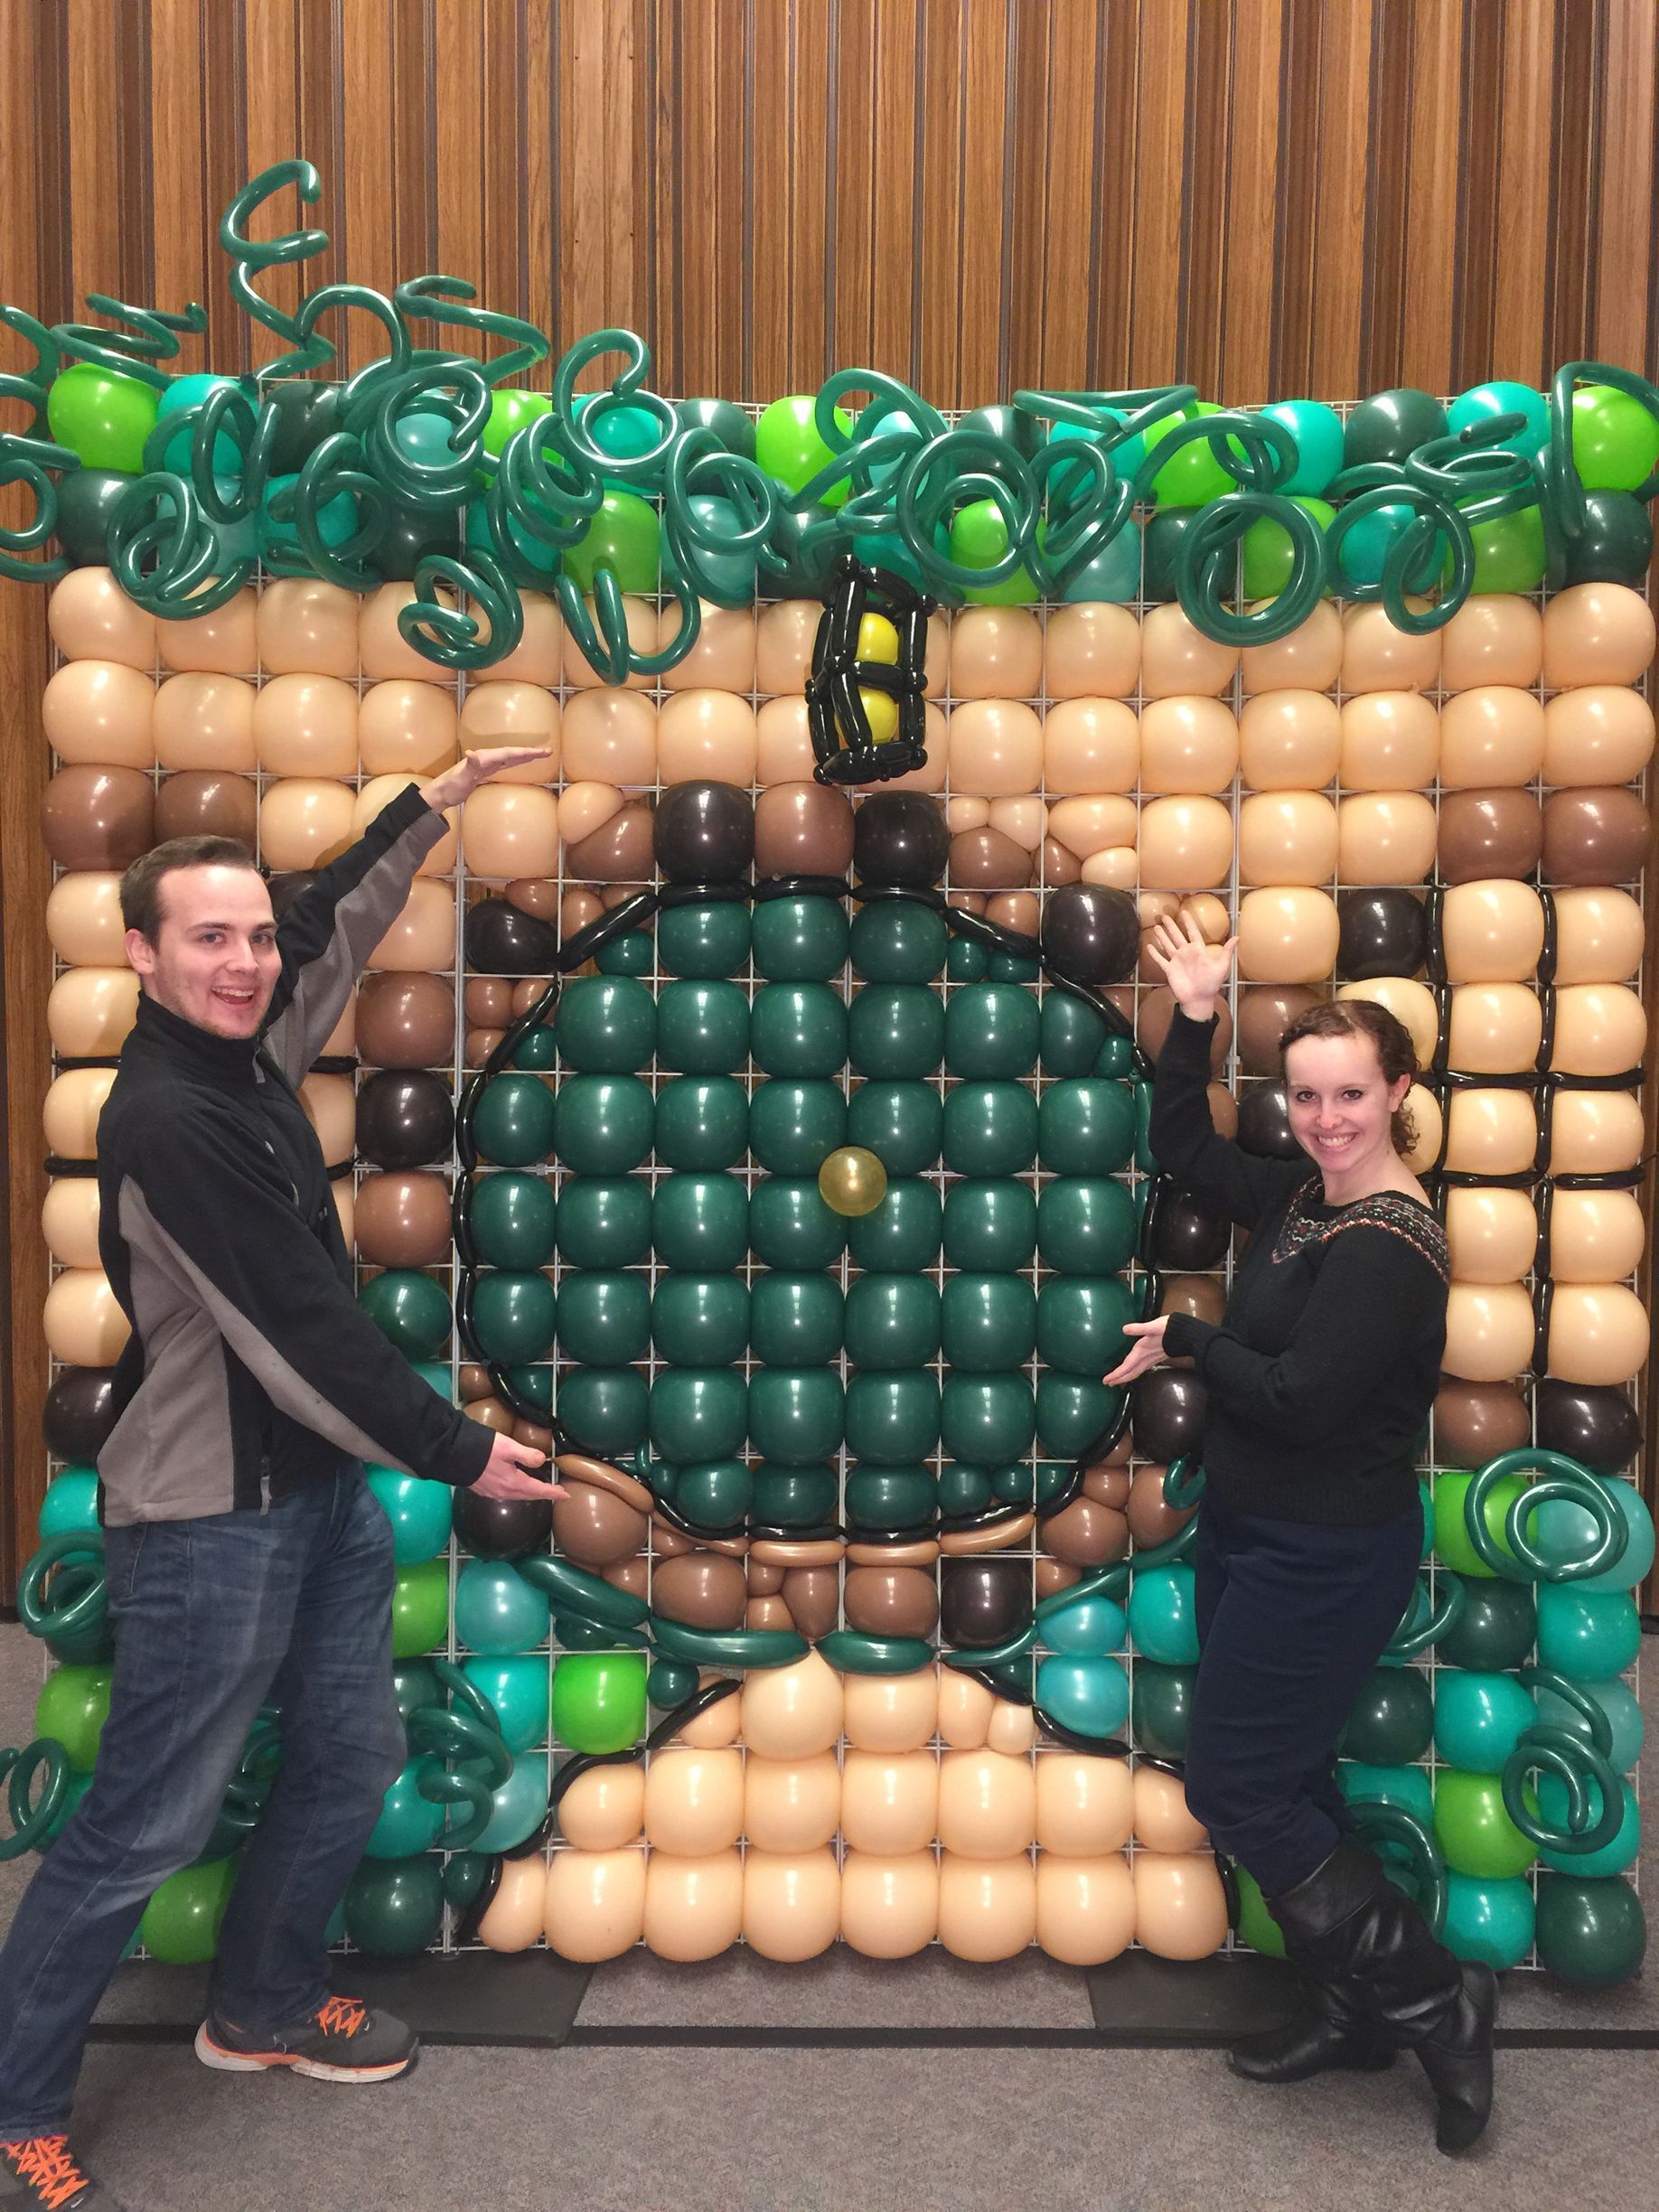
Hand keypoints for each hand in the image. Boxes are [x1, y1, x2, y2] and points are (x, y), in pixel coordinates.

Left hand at [418, 746, 552, 815]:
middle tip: (548, 751)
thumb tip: (473, 754)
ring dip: (524, 756)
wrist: (440, 793)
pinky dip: (515, 762)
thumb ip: (469, 767)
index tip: (540, 752)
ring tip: (540, 754)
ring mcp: (486, 765)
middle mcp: (486, 759)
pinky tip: (519, 762)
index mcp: (484, 759)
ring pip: (510, 758)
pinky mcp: (485, 772)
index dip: (525, 753)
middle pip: (512, 754)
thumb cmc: (450, 788)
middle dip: (530, 752)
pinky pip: (504, 764)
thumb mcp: (460, 779)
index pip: (509, 754)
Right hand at [471, 1432, 567, 1501]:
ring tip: (539, 1489)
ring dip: (529, 1493)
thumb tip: (542, 1460)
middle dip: (543, 1494)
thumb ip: (527, 1454)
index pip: (538, 1490)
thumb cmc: (482, 1448)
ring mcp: (492, 1492)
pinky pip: (505, 1494)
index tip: (565, 1495)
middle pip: (528, 1495)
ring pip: (516, 1495)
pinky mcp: (482, 1489)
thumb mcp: (508, 1447)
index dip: (553, 1493)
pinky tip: (516, 1486)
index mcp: (513, 1483)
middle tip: (556, 1493)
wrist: (453, 1454)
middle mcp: (503, 1492)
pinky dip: (516, 1492)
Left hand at [1103, 1315, 1169, 1387]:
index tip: (1106, 1381)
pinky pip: (1142, 1368)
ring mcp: (1152, 1359)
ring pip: (1137, 1372)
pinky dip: (1135, 1372)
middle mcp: (1146, 1357)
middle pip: (1131, 1372)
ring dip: (1127, 1376)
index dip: (1116, 1374)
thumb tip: (1124, 1329)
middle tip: (1108, 1383)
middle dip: (1119, 1379)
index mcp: (1142, 1351)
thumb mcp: (1154, 1326)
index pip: (1127, 1366)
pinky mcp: (1156, 1357)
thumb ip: (1139, 1328)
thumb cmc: (1170, 1328)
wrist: (1187, 1334)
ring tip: (1117, 1380)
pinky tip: (1134, 1371)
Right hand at [1143, 913, 1237, 1020]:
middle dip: (1171, 926)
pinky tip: (1149, 946)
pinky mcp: (1169, 970)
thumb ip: (1227, 951)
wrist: (1198, 999)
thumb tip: (1237, 937)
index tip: (1184, 912)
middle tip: (1164, 916)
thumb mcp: (1222, 967)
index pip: (1192, 932)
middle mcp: (1186, 953)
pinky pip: (1160, 960)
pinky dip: (1154, 954)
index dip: (1188, 922)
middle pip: (1176, 936)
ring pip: (1167, 945)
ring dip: (1162, 936)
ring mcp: (1177, 961)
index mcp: (1198, 950)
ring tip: (1156, 927)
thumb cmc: (1211, 984)